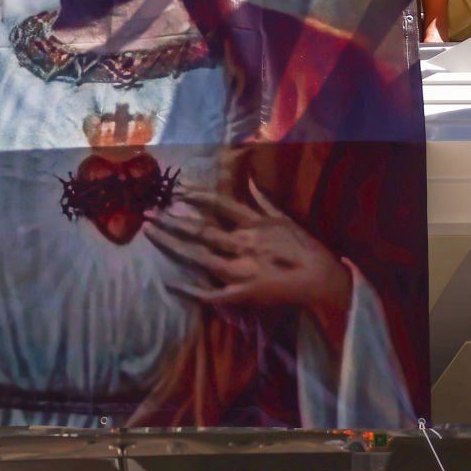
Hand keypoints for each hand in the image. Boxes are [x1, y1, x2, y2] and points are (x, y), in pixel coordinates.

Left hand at [145, 183, 352, 346]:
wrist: (323, 281)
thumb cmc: (307, 249)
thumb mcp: (285, 219)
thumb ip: (262, 200)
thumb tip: (248, 176)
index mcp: (254, 225)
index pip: (219, 205)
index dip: (196, 197)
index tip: (176, 190)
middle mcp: (243, 245)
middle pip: (201, 231)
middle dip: (172, 222)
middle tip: (147, 214)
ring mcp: (240, 271)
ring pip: (199, 257)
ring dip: (173, 246)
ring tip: (151, 234)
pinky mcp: (241, 294)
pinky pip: (212, 293)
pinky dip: (191, 290)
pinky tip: (171, 284)